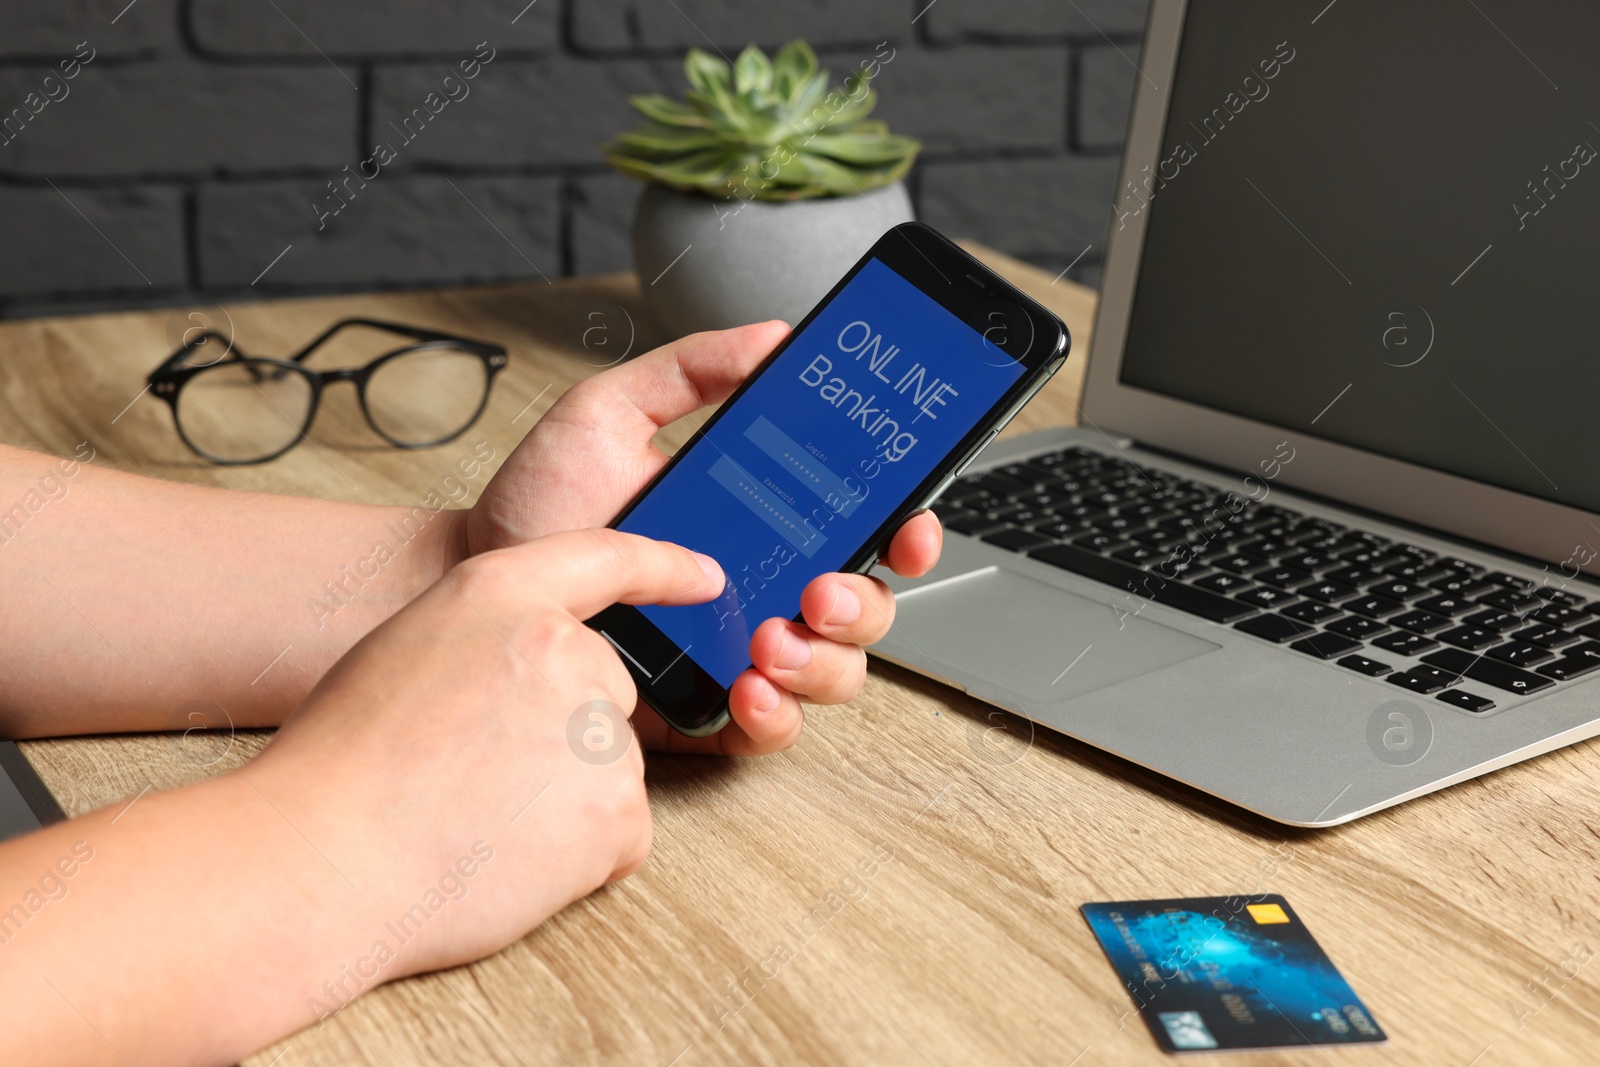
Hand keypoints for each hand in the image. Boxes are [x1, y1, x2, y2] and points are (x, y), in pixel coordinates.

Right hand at [243, 529, 724, 979]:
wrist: (318, 860)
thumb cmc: (340, 764)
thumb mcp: (407, 648)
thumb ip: (486, 640)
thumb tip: (534, 674)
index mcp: (502, 593)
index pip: (607, 557)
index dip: (663, 566)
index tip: (705, 577)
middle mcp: (567, 649)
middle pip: (605, 692)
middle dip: (561, 735)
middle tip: (474, 773)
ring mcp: (601, 732)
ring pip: (607, 770)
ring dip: (562, 800)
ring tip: (474, 818)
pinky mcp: (618, 813)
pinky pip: (616, 834)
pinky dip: (574, 856)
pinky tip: (504, 857)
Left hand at [467, 322, 943, 755]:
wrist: (482, 579)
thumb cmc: (541, 505)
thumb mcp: (609, 412)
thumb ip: (690, 370)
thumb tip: (770, 337)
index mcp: (763, 516)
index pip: (860, 522)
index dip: (905, 524)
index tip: (907, 522)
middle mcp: (763, 584)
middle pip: (865, 603)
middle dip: (863, 601)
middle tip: (819, 588)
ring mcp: (740, 648)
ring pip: (836, 670)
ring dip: (825, 660)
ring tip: (774, 640)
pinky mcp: (707, 707)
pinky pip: (774, 727)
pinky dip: (777, 714)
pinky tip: (750, 687)